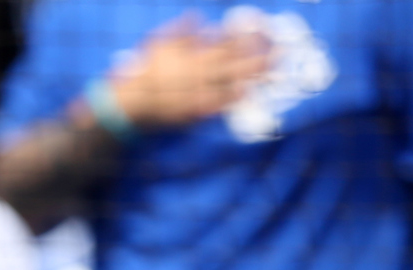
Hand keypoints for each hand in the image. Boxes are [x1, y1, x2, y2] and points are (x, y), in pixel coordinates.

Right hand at [110, 17, 271, 128]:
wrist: (130, 103)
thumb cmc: (144, 71)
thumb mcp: (157, 43)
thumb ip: (180, 31)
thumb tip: (196, 15)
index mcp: (193, 54)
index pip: (224, 43)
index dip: (245, 38)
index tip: (262, 33)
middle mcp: (199, 72)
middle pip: (235, 63)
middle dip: (259, 57)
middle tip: (282, 53)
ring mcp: (199, 92)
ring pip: (232, 83)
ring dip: (253, 78)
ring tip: (274, 72)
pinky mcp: (195, 111)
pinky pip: (219, 104)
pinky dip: (234, 98)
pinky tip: (249, 93)